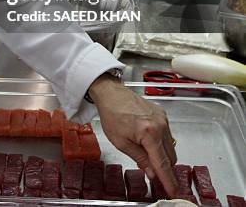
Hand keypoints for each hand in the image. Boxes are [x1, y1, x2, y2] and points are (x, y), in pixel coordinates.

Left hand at [89, 76, 177, 197]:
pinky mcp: (162, 114)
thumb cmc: (112, 115)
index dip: (169, 181)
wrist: (111, 94)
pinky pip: (167, 134)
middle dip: (164, 167)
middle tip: (153, 172)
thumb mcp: (121, 142)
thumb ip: (140, 159)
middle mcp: (160, 125)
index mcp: (149, 133)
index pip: (162, 164)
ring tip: (145, 151)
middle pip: (171, 156)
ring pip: (170, 146)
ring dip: (162, 154)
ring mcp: (163, 118)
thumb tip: (152, 174)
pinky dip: (161, 142)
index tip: (174, 192)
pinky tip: (147, 139)